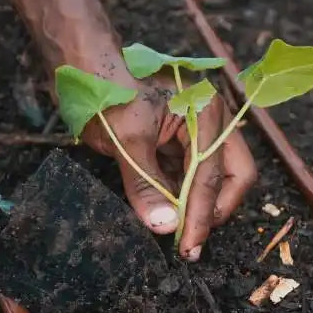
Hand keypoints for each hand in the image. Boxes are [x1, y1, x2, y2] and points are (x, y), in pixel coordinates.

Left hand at [80, 70, 257, 259]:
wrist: (81, 66)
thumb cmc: (107, 88)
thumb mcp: (127, 139)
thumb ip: (145, 183)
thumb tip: (165, 226)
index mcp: (206, 112)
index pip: (213, 173)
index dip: (202, 213)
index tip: (189, 245)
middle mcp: (208, 123)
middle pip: (231, 175)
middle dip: (213, 210)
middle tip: (190, 242)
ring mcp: (192, 134)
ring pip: (208, 179)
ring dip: (194, 207)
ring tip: (177, 235)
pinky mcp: (172, 144)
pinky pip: (183, 177)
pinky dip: (177, 197)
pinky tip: (163, 215)